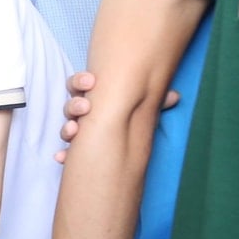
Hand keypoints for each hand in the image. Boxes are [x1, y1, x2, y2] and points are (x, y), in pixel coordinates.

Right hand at [54, 71, 181, 162]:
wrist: (120, 152)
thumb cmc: (125, 122)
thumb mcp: (139, 111)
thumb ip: (153, 102)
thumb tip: (175, 95)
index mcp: (93, 98)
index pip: (80, 84)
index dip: (82, 80)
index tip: (92, 80)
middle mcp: (81, 115)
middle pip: (70, 105)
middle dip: (75, 104)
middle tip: (86, 106)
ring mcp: (77, 133)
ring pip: (66, 128)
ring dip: (67, 128)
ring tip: (74, 130)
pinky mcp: (76, 151)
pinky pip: (65, 153)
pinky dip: (64, 154)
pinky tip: (63, 157)